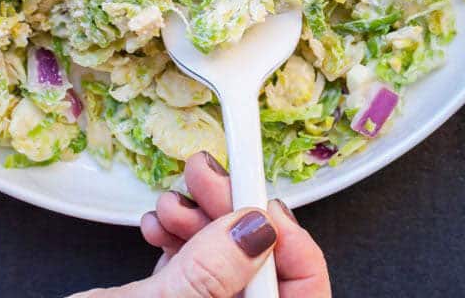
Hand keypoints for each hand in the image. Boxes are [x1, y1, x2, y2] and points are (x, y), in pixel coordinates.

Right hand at [72, 152, 330, 297]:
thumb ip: (209, 274)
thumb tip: (256, 229)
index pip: (305, 297)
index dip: (292, 244)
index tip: (260, 200)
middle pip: (263, 276)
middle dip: (235, 220)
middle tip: (208, 179)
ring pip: (226, 271)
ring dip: (202, 227)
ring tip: (170, 206)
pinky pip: (194, 278)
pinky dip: (179, 245)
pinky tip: (159, 230)